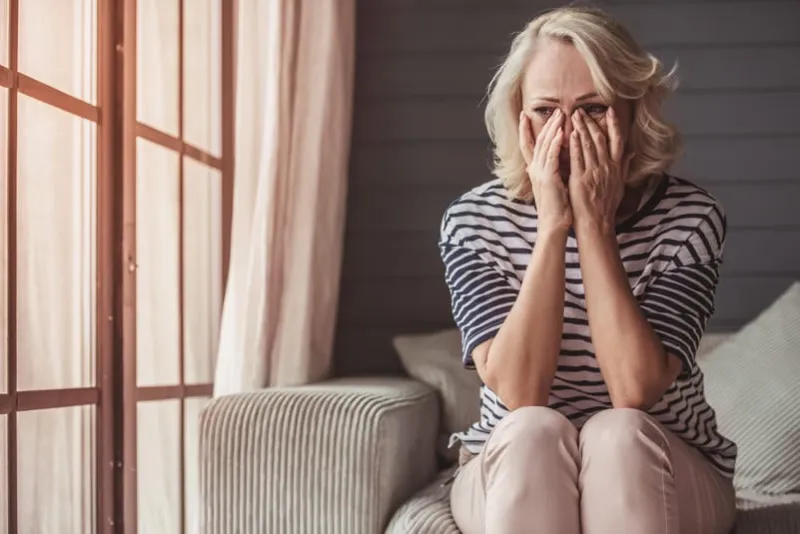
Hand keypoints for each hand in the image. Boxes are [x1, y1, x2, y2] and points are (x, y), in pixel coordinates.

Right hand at [519, 109, 571, 232]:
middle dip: (545, 124)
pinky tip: (562, 132)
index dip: (525, 130)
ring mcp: (540, 173)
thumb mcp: (552, 185)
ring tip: (560, 115)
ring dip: (552, 129)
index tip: (525, 116)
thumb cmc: (556, 208)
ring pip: (544, 145)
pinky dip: (555, 143)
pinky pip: (551, 156)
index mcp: (535, 171)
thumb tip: (556, 160)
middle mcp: (534, 170)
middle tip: (553, 110)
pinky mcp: (548, 178)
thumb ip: (552, 171)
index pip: (528, 146)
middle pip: (536, 141)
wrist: (553, 225)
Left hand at [568, 107, 633, 230]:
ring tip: (574, 116)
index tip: (609, 111)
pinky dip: (574, 145)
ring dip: (581, 128)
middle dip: (590, 122)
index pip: (617, 140)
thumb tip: (631, 153)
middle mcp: (607, 167)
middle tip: (581, 110)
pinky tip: (570, 134)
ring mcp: (594, 172)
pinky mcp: (580, 179)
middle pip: (599, 139)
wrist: (597, 223)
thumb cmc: (606, 206)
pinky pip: (577, 159)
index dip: (613, 125)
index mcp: (616, 167)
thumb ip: (624, 167)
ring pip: (587, 145)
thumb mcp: (620, 185)